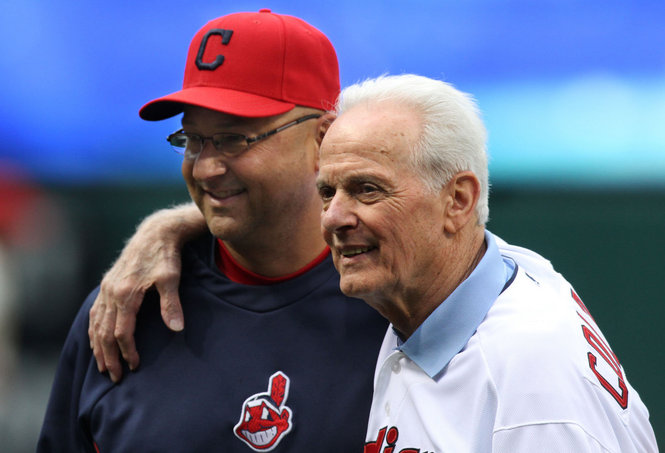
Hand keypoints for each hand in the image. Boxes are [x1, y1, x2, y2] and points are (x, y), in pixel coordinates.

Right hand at [88, 203, 205, 381]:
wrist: (156, 232)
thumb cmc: (166, 256)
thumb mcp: (171, 279)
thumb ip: (172, 305)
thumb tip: (177, 329)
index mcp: (126, 293)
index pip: (122, 332)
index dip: (127, 351)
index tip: (135, 366)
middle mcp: (111, 292)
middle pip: (104, 332)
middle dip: (109, 356)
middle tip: (115, 377)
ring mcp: (106, 287)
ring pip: (96, 324)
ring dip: (98, 347)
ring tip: (103, 366)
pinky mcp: (107, 284)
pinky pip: (95, 312)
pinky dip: (94, 330)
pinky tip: (96, 340)